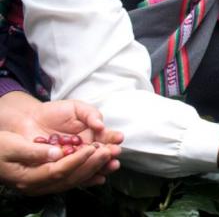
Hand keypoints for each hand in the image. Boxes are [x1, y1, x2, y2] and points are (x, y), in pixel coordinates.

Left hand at [0, 94, 122, 194]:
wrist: (30, 121)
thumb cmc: (55, 113)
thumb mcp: (76, 108)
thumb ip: (91, 114)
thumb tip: (101, 125)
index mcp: (94, 134)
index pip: (107, 138)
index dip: (113, 138)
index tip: (118, 138)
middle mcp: (87, 149)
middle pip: (102, 154)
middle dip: (110, 153)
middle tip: (113, 152)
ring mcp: (76, 160)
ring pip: (91, 166)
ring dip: (102, 166)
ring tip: (109, 164)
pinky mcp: (63, 169)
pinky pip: (75, 175)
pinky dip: (87, 178)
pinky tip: (98, 179)